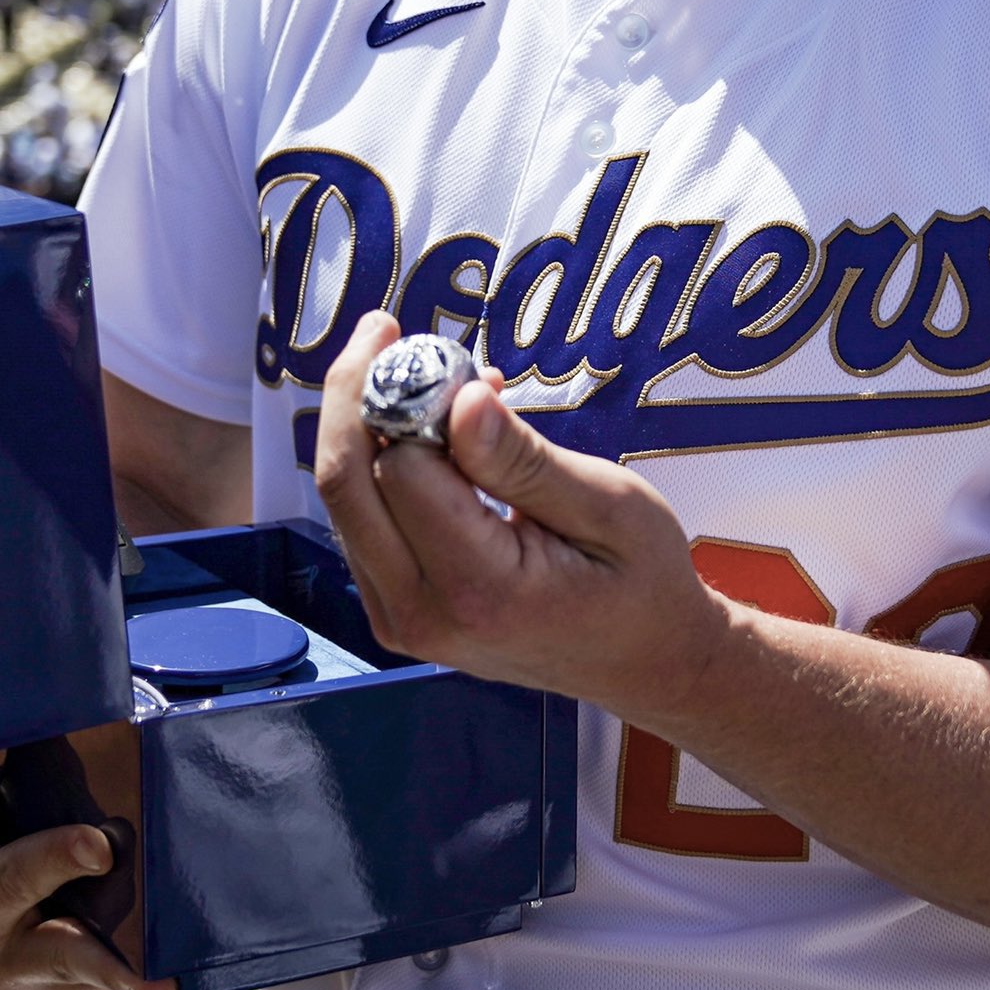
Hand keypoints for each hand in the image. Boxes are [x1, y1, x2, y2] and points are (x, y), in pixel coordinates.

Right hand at [0, 738, 172, 989]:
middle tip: (156, 977)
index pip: (7, 884)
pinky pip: (80, 988)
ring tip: (176, 984)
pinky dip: (117, 984)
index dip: (53, 863)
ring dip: (122, 983)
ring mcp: (11, 977)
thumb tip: (12, 676)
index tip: (102, 844)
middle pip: (49, 959)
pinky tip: (168, 981)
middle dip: (102, 965)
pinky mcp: (35, 982)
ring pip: (72, 984)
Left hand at [313, 313, 727, 724]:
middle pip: (344, 482)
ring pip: (344, 498)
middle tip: (386, 327)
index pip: (401, 471)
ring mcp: (400, 619)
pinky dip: (383, 461)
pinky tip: (434, 432)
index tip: (464, 367)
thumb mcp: (609, 505)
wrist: (645, 662)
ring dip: (368, 424)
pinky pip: (363, 519)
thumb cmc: (642, 579)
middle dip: (356, 393)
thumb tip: (459, 399)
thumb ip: (525, 458)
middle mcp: (421, 613)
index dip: (420, 403)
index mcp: (479, 589)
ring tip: (428, 376)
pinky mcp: (396, 610)